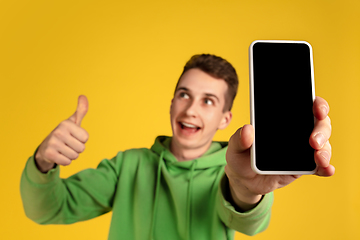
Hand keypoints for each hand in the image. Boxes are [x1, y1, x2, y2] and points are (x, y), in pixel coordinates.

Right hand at [35, 95, 88, 171]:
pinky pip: (67, 162)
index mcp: (66, 124)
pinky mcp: (49, 154)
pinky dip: (65, 161)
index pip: (86, 138)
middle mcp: (58, 131)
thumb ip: (81, 110)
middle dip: (77, 149)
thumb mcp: (73, 121)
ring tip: (63, 149)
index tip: (73, 136)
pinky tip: (59, 155)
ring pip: (75, 156)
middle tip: (68, 144)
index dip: (82, 140)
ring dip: (71, 155)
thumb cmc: (64, 133)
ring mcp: (52, 143)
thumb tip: (83, 96)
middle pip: (81, 148)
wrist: (46, 147)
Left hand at [225, 96, 333, 210]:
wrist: (245, 181)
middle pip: (320, 124)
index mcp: (281, 120)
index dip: (316, 104)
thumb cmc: (241, 158)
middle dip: (322, 129)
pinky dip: (326, 168)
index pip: (304, 105)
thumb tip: (247, 129)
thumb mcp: (235, 148)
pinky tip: (327, 170)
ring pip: (323, 144)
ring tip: (319, 159)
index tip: (317, 109)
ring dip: (325, 150)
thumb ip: (239, 139)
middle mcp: (296, 132)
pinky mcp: (304, 167)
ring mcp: (303, 149)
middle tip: (314, 141)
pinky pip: (320, 166)